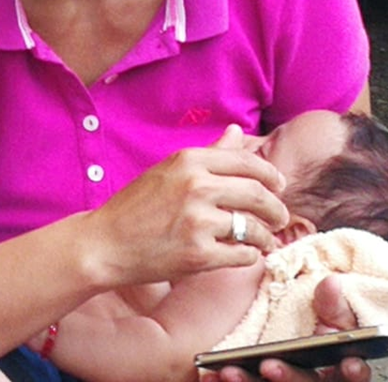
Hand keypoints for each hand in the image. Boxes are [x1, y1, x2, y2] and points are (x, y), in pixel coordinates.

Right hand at [85, 125, 288, 285]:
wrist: (106, 243)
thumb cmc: (136, 206)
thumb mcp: (169, 170)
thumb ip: (208, 153)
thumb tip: (236, 131)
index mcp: (189, 160)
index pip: (247, 162)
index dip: (270, 175)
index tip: (279, 186)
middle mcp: (196, 186)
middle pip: (257, 193)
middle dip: (276, 208)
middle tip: (281, 217)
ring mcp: (198, 221)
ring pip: (254, 227)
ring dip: (267, 236)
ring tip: (266, 240)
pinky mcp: (199, 254)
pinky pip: (243, 254)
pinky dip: (250, 255)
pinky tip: (246, 254)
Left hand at [208, 275, 371, 381]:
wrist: (287, 354)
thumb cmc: (319, 337)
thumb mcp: (332, 322)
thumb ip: (333, 306)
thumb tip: (330, 284)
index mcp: (339, 372)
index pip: (351, 377)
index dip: (354, 373)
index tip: (350, 363)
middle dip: (289, 377)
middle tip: (270, 365)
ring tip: (230, 371)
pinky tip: (214, 375)